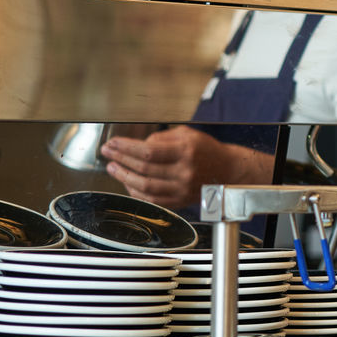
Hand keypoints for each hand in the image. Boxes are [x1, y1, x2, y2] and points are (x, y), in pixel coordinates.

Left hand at [100, 126, 273, 209]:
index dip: (126, 147)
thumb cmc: (207, 150)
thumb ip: (162, 138)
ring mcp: (182, 188)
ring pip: (145, 186)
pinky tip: (128, 182)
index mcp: (187, 151)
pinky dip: (136, 191)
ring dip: (124, 176)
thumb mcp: (188, 134)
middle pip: (144, 167)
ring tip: (113, 167)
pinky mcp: (180, 201)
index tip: (113, 143)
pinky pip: (152, 199)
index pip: (149, 150)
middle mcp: (185, 171)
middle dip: (121, 159)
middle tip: (108, 153)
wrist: (228, 171)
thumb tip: (138, 146)